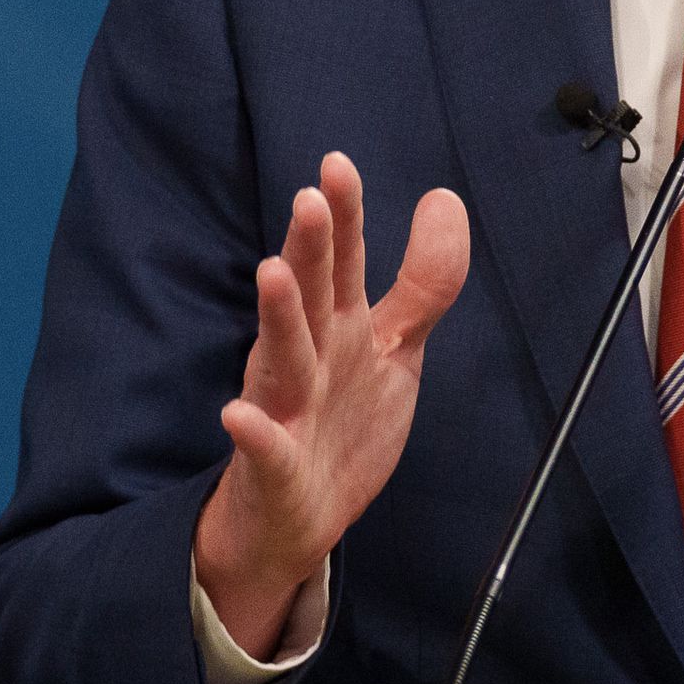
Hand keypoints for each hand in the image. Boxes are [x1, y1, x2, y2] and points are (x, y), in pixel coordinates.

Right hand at [194, 152, 469, 659]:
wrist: (297, 519)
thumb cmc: (343, 422)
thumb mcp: (394, 347)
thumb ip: (423, 281)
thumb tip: (445, 199)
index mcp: (338, 327)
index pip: (343, 263)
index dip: (345, 216)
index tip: (337, 163)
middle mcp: (308, 357)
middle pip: (310, 297)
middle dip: (310, 250)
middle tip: (309, 199)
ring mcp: (287, 409)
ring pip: (283, 358)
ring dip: (278, 317)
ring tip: (272, 273)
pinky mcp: (274, 466)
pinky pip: (264, 449)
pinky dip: (252, 432)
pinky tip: (237, 415)